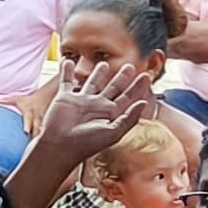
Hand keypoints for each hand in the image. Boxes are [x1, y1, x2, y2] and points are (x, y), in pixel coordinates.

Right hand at [26, 63, 160, 172]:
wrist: (61, 146)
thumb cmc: (86, 143)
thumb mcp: (113, 132)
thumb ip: (129, 118)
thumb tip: (143, 103)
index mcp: (110, 114)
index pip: (127, 97)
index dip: (137, 87)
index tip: (146, 76)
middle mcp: (97, 106)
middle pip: (113, 88)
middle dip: (121, 77)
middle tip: (129, 66)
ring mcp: (81, 101)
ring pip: (92, 82)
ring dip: (97, 73)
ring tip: (103, 63)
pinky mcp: (65, 98)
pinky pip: (67, 81)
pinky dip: (67, 70)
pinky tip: (68, 62)